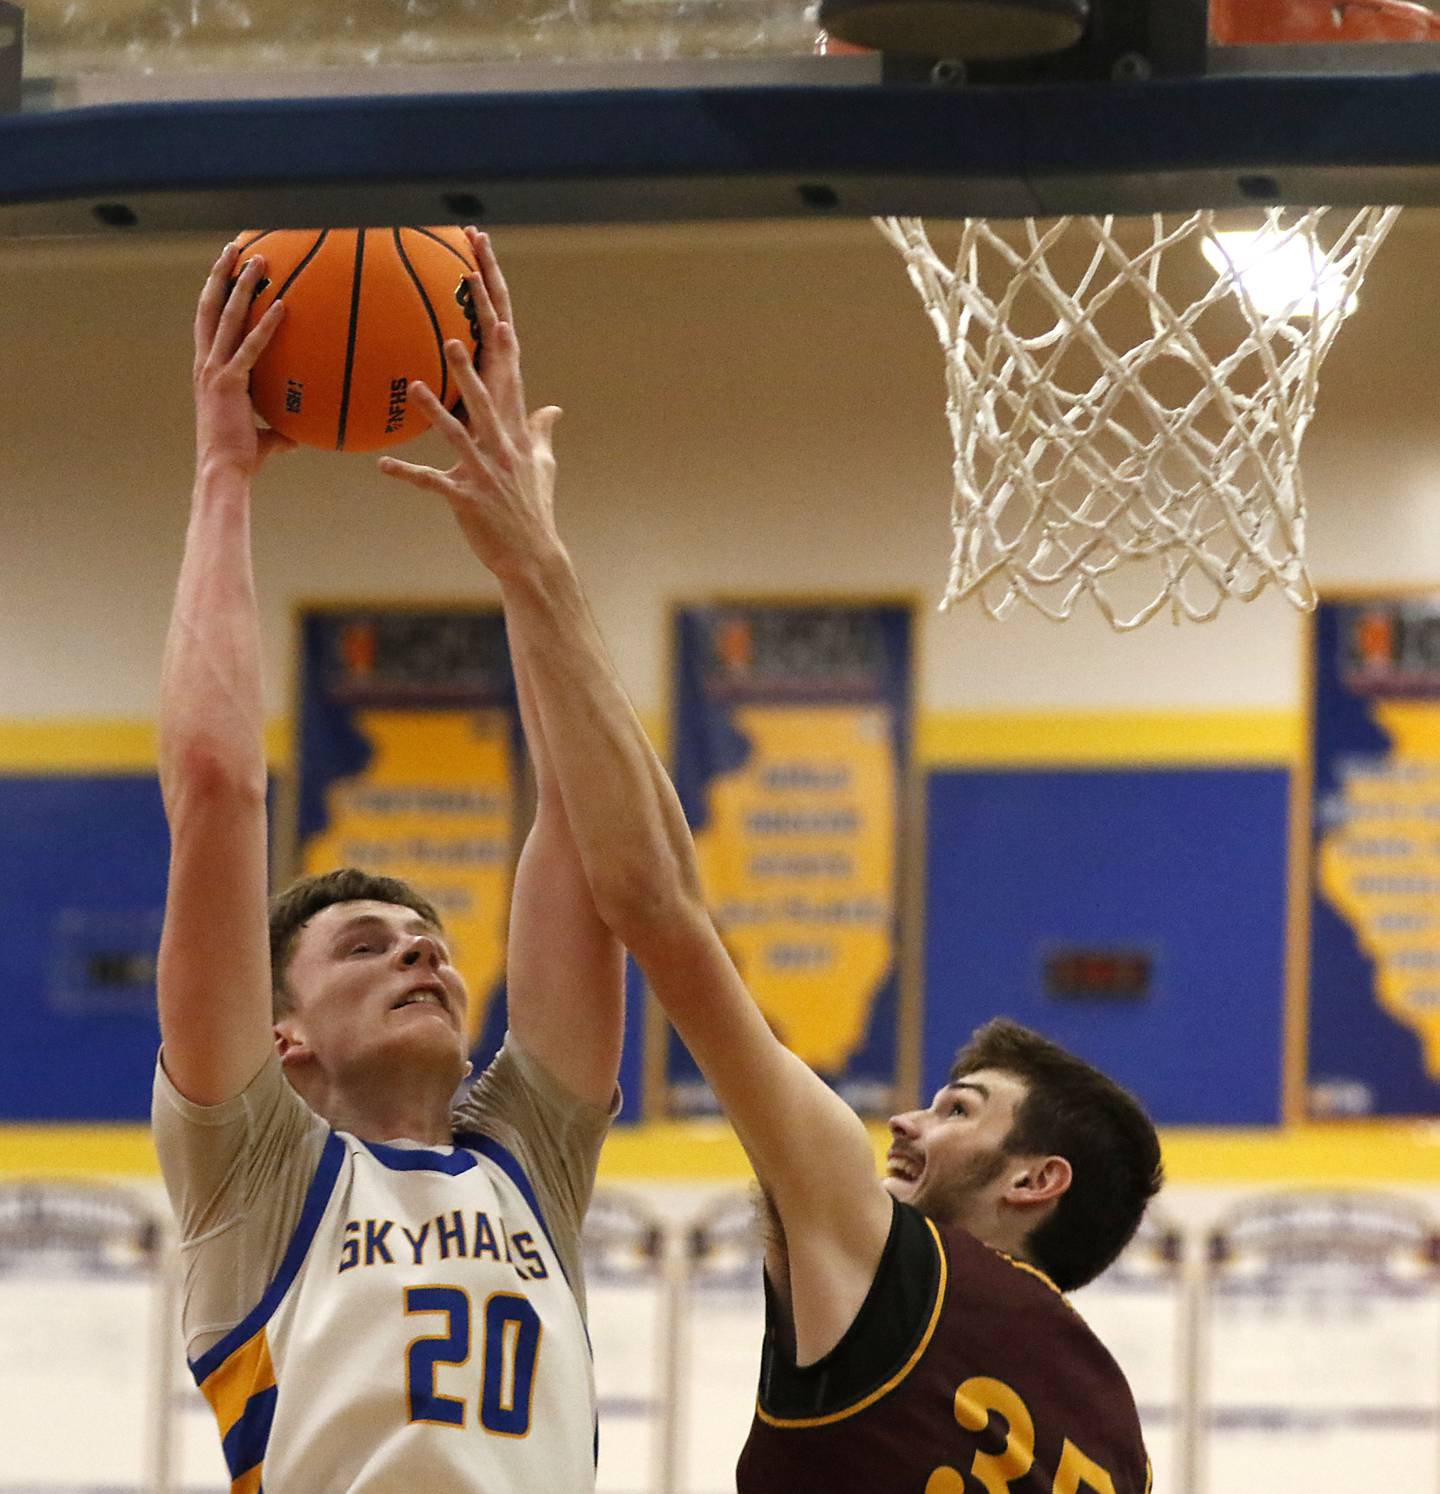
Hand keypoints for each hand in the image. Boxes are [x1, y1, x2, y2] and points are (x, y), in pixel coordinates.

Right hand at [192, 241, 294, 476]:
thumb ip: (278, 428)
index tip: (224, 268)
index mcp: (207, 369)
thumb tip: (300, 435)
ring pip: (227, 318)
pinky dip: (266, 327)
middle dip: (221, 274)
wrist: (224, 471)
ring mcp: (214, 371)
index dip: (214, 291)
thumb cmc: (240, 456)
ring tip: (258, 262)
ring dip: (242, 287)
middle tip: (236, 247)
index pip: (209, 321)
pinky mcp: (229, 384)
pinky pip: (251, 349)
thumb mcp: (262, 435)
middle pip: (210, 307)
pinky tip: (282, 307)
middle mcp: (205, 363)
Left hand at [377, 231, 562, 579]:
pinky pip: (434, 483)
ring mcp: (486, 470)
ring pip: (459, 431)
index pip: (506, 356)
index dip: (496, 313)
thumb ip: (542, 432)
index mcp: (514, 425)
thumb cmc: (532, 509)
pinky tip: (383, 466)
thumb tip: (554, 409)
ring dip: (439, 407)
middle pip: (487, 384)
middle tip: (455, 313)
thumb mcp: (542, 466)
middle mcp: (502, 441)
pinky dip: (409, 476)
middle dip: (473, 349)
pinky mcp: (467, 498)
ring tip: (417, 382)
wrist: (533, 557)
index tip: (483, 269)